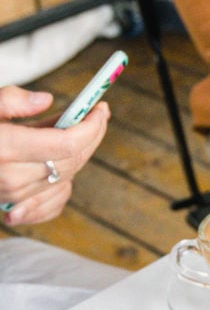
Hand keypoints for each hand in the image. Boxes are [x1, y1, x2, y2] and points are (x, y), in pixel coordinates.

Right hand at [0, 86, 109, 225]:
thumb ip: (11, 100)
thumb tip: (47, 101)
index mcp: (3, 148)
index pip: (67, 144)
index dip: (91, 126)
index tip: (101, 107)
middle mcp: (10, 178)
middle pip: (72, 161)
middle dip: (92, 136)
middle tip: (98, 113)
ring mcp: (13, 197)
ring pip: (66, 179)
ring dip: (79, 154)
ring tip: (78, 129)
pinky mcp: (14, 209)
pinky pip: (55, 201)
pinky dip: (65, 183)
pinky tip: (64, 162)